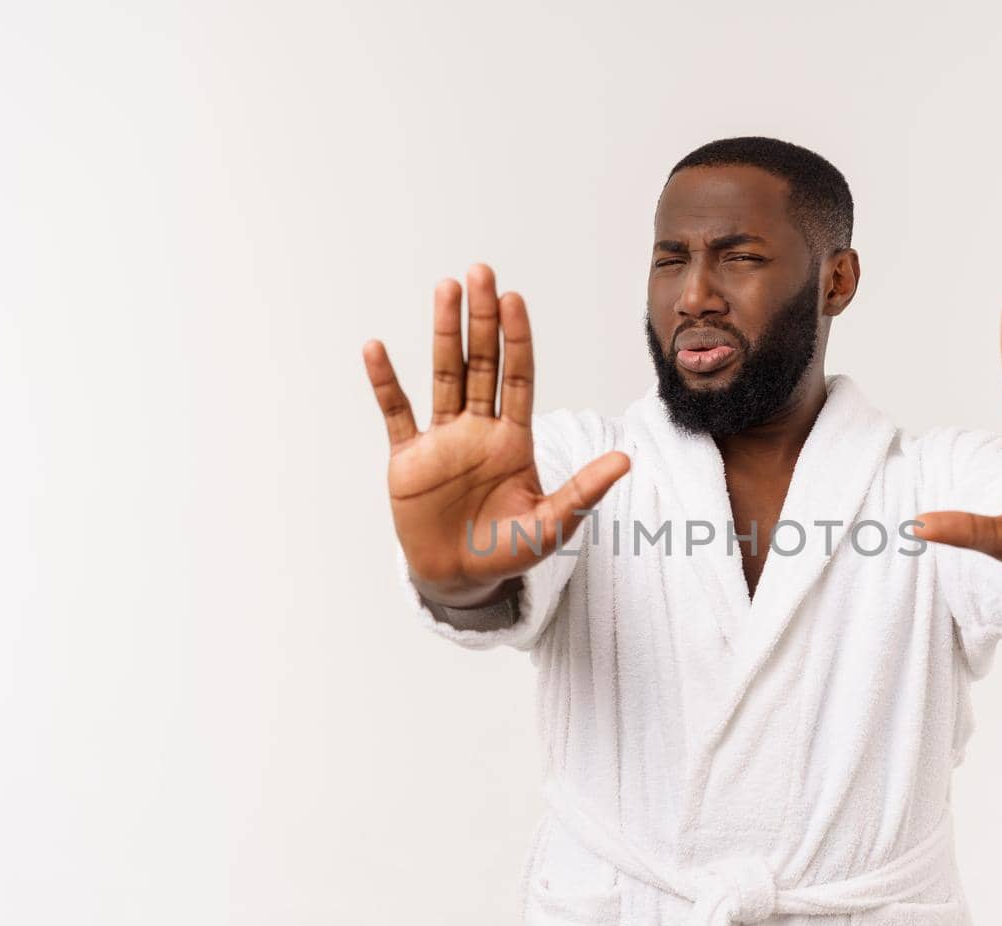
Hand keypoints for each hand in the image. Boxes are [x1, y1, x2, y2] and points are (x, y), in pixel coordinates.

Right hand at [362, 263, 630, 605]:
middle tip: (480, 272)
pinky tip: (376, 348)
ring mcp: (442, 439)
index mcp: (514, 439)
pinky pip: (396, 412)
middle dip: (482, 319)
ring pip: (444, 375)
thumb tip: (626, 461)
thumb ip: (583, 491)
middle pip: (482, 363)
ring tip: (445, 289)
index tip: (514, 299)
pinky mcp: (408, 457)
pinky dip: (386, 382)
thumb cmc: (507, 551)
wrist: (460, 578)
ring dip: (443, 333)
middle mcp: (479, 429)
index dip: (517, 339)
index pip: (518, 377)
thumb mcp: (551, 524)